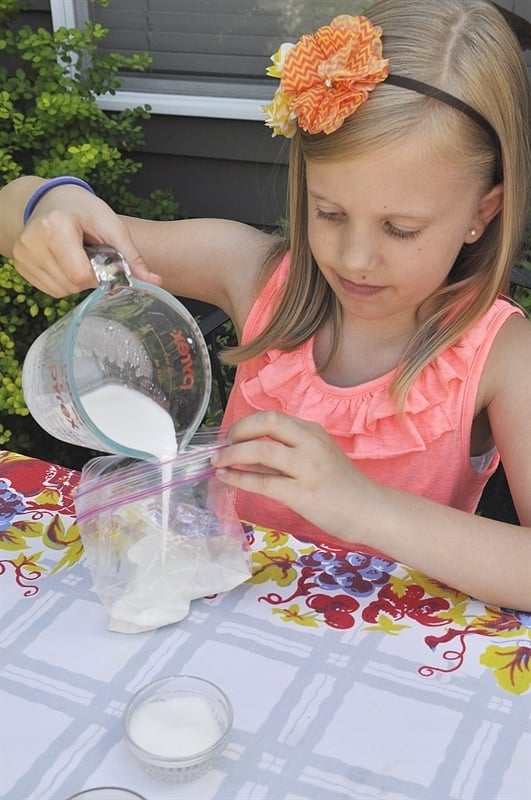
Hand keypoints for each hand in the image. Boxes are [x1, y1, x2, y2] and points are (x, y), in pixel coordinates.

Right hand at [12, 186, 161, 296]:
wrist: (51, 200)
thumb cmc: (84, 210)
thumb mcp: (112, 225)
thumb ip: (132, 256)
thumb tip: (156, 282)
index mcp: (56, 226)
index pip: (80, 274)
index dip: (97, 275)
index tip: (102, 260)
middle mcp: (33, 240)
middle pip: (71, 284)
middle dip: (87, 278)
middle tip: (89, 256)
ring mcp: (23, 253)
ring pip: (60, 291)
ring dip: (75, 281)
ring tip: (76, 256)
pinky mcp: (20, 264)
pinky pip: (49, 290)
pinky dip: (63, 282)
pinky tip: (64, 262)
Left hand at [213, 410, 373, 539]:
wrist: (370, 511)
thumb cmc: (341, 486)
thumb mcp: (316, 458)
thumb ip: (286, 454)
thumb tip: (246, 454)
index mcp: (312, 432)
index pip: (273, 417)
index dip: (246, 424)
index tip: (232, 436)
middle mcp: (310, 443)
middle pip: (267, 423)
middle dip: (238, 431)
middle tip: (223, 445)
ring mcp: (307, 467)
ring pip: (262, 451)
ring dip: (233, 454)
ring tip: (218, 462)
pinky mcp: (302, 493)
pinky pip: (263, 482)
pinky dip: (239, 479)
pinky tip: (227, 479)